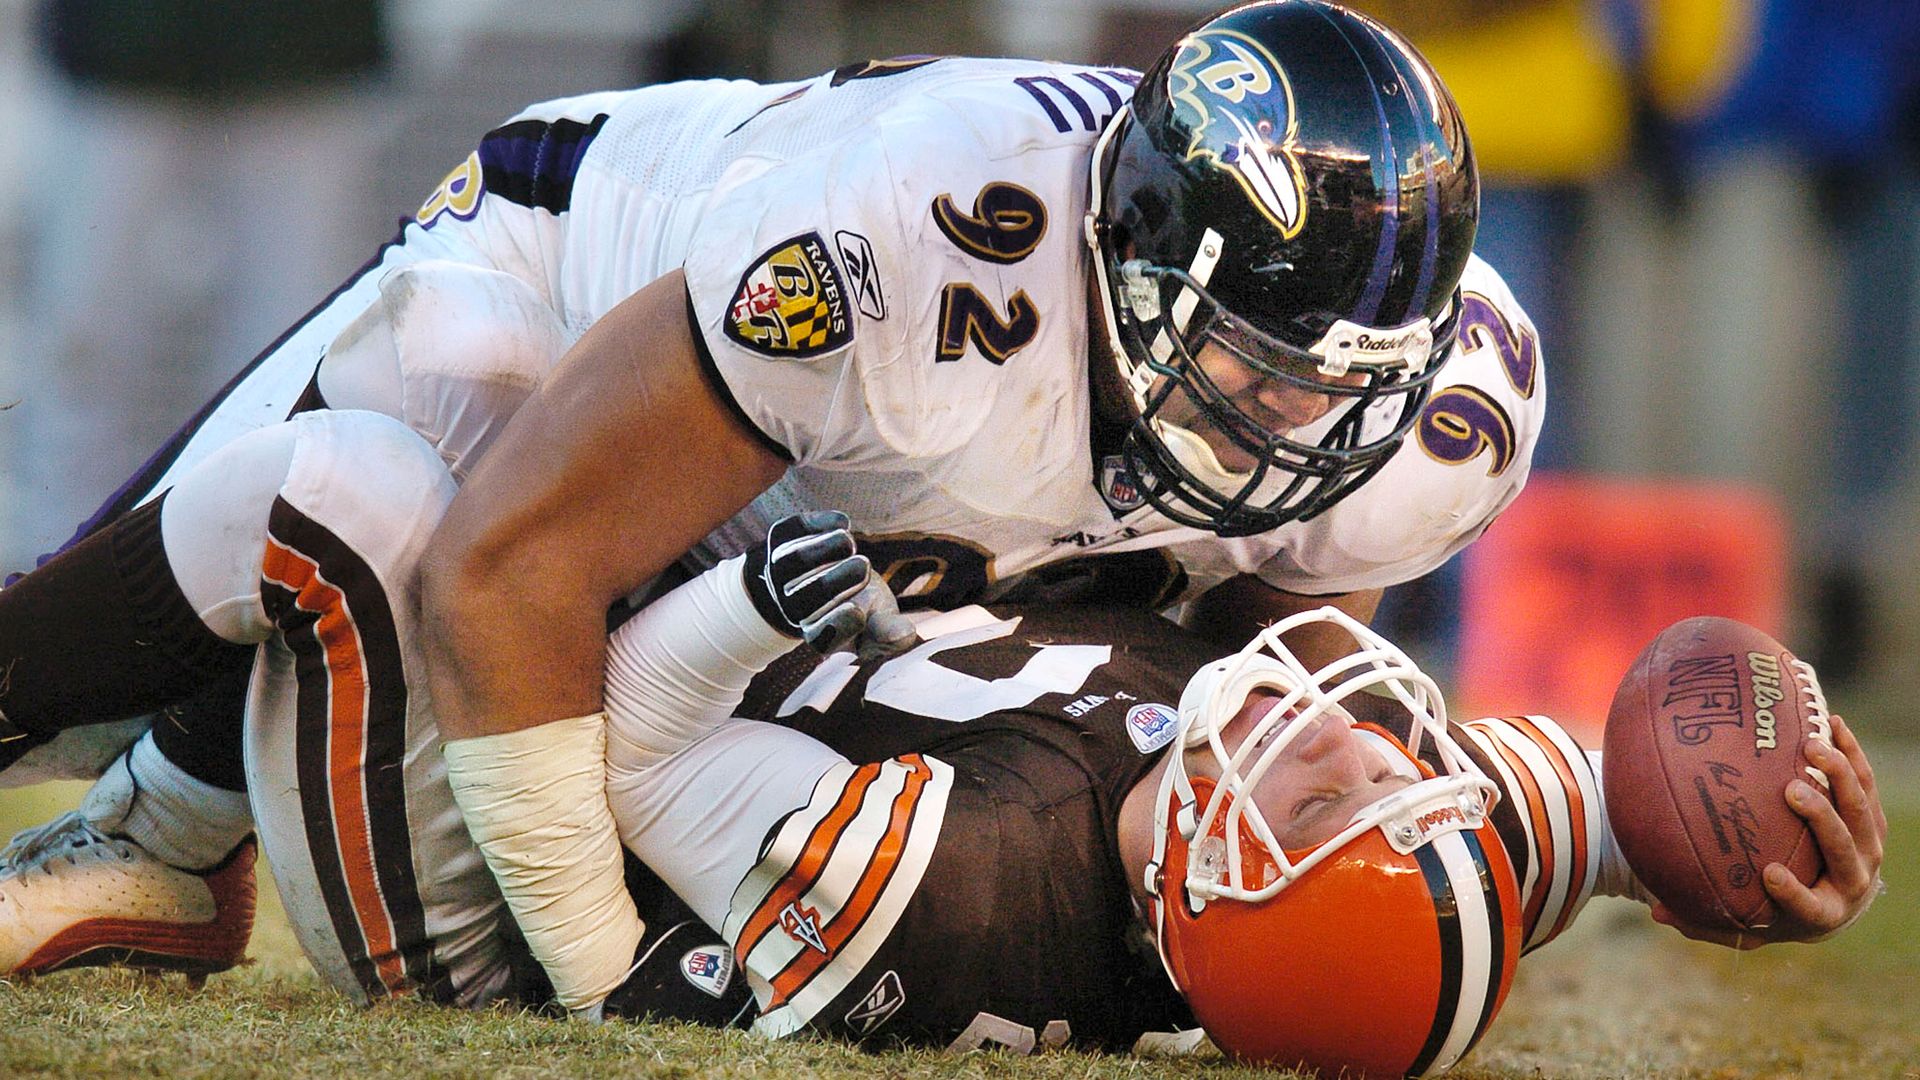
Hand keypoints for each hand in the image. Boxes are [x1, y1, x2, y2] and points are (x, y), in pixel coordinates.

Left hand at [742, 511, 918, 656]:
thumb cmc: (864, 605)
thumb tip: (905, 633)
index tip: (859, 612)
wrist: (837, 576)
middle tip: (863, 566)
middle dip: (831, 583)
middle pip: (801, 600)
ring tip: (849, 543)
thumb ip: (891, 632)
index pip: (819, 638)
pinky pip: (788, 531)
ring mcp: (782, 572)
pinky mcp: (782, 539)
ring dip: (820, 550)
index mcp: (819, 634)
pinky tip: (841, 522)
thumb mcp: (881, 621)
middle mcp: (793, 607)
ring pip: (790, 562)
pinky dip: (813, 525)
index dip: (836, 626)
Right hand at [1652, 713, 1887, 947]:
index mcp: (1822, 912)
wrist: (1838, 900)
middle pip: (1843, 848)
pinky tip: (1831, 723)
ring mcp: (1867, 849)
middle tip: (1790, 790)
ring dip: (1840, 776)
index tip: (1769, 873)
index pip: (1810, 907)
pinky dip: (1851, 754)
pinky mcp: (1871, 821)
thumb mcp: (1747, 923)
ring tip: (1811, 745)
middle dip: (1821, 818)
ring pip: (1859, 810)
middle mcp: (1852, 881)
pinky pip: (1865, 784)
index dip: (1794, 893)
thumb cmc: (1780, 909)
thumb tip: (1657, 913)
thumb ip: (1704, 920)